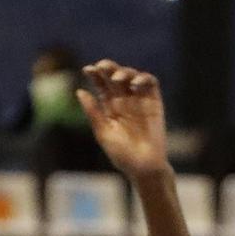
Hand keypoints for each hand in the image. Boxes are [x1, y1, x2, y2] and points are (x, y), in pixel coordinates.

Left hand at [77, 60, 169, 179]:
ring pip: (132, 76)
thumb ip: (93, 113)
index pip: (102, 85)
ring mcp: (139, 100)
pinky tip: (135, 84)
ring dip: (125, 72)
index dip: (95, 75)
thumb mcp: (104, 133)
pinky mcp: (154, 102)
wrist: (144, 168)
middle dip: (108, 68)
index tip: (88, 70)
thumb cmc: (122, 156)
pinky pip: (151, 83)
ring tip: (117, 78)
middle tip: (102, 67)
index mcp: (110, 107)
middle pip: (115, 76)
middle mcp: (124, 101)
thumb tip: (79, 91)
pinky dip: (143, 78)